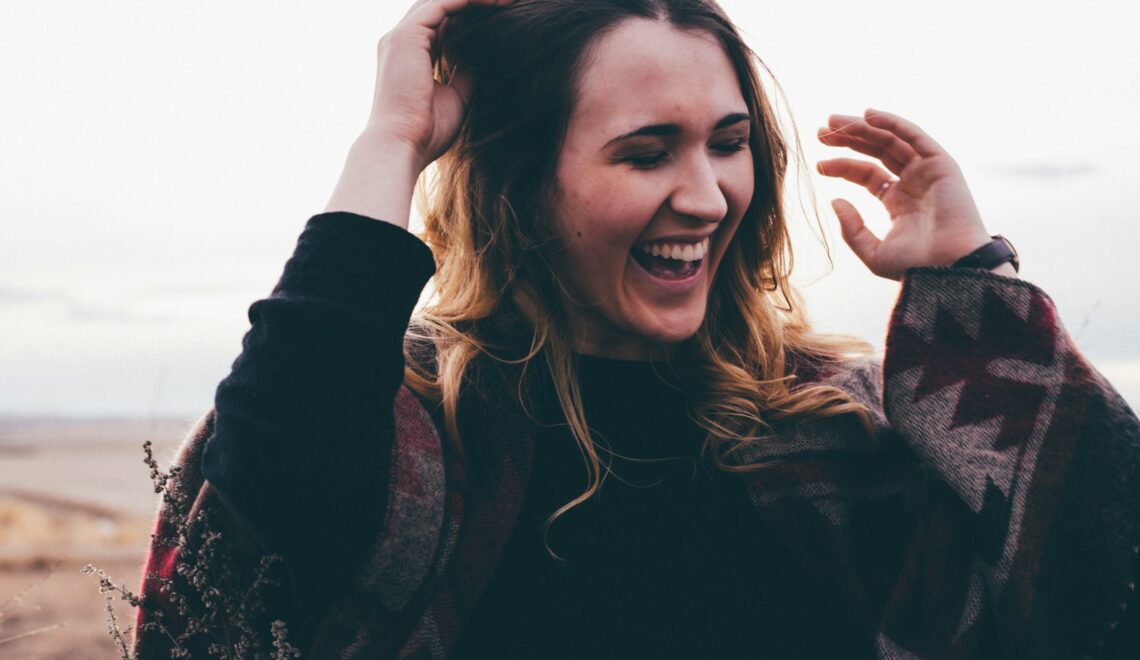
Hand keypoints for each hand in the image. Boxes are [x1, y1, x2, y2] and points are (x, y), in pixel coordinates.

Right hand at [325, 0, 513, 224]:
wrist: (402, 147)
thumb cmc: (426, 133)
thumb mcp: (455, 97)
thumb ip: (464, 73)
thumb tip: (483, 61)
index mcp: (408, 54)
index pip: (441, 22)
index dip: (470, 15)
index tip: (502, 16)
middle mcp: (400, 41)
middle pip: (440, 5)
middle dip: (474, 3)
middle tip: (509, 3)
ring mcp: (400, 36)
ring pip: (441, 0)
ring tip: (508, 0)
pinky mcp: (407, 36)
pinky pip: (442, 4)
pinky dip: (469, 0)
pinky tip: (496, 2)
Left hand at [816, 109, 998, 280]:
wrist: (949, 268)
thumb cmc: (916, 266)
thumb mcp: (873, 252)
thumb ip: (852, 228)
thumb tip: (834, 201)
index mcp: (898, 202)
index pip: (866, 174)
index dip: (842, 166)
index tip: (819, 164)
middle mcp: (913, 183)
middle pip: (876, 151)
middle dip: (849, 139)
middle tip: (820, 132)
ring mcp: (928, 172)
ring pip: (891, 139)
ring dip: (863, 127)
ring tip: (833, 121)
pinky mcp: (942, 164)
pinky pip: (914, 136)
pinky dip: (892, 123)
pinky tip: (867, 115)